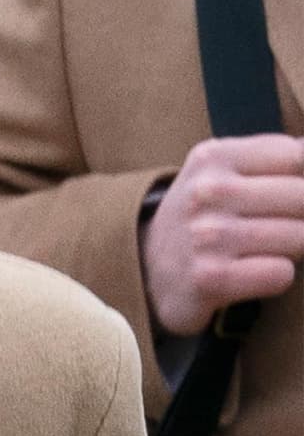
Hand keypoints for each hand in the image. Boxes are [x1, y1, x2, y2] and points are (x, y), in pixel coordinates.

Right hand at [144, 135, 303, 335]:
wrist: (146, 267)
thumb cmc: (202, 216)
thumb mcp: (221, 171)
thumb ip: (271, 158)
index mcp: (213, 157)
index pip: (296, 157)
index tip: (290, 198)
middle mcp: (207, 192)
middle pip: (303, 198)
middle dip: (303, 217)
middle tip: (281, 226)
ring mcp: (207, 236)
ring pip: (299, 237)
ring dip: (293, 249)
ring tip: (265, 250)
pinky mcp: (211, 278)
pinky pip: (281, 273)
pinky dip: (276, 276)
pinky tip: (252, 272)